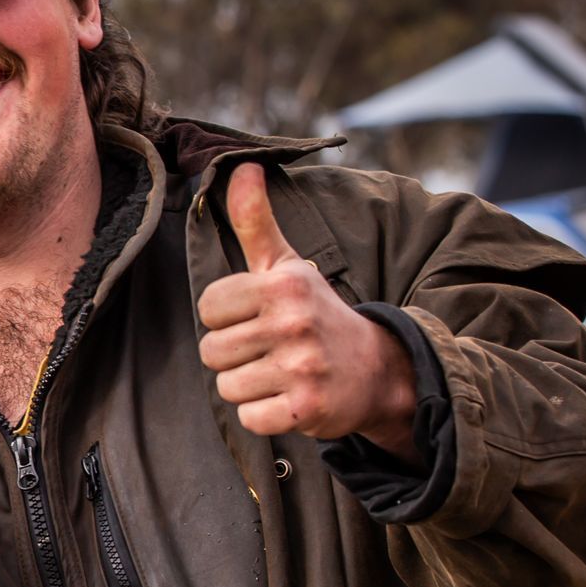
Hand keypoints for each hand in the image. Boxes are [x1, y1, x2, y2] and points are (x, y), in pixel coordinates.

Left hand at [197, 163, 418, 458]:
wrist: (378, 370)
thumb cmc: (317, 313)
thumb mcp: (287, 265)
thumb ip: (256, 221)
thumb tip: (242, 168)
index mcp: (283, 285)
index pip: (207, 307)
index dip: (226, 317)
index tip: (256, 317)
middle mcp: (293, 322)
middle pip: (211, 351)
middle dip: (234, 355)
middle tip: (269, 349)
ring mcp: (302, 367)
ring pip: (227, 387)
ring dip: (248, 386)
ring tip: (279, 372)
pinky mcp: (306, 409)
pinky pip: (249, 418)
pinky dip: (265, 415)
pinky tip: (288, 398)